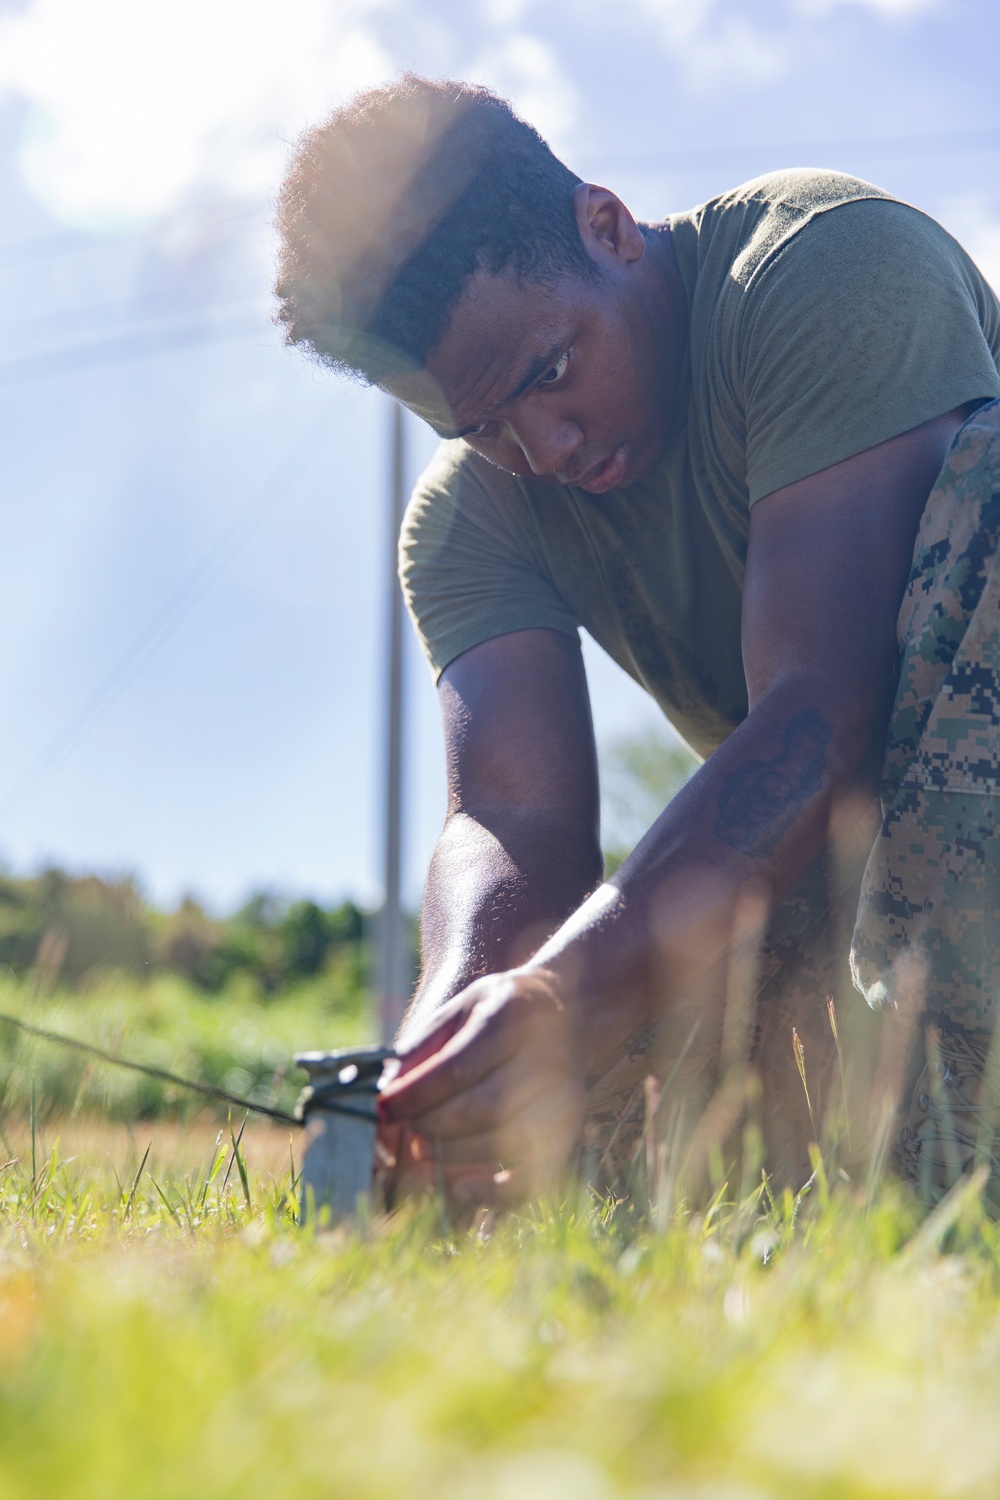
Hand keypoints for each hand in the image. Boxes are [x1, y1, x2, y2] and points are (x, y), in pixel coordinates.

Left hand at [377, 968, 584, 1205]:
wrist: (561, 1008)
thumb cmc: (495, 1013)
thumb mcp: (457, 1010)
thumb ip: (421, 1050)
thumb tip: (383, 1096)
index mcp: (510, 1015)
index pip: (459, 1068)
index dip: (415, 1096)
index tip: (382, 1108)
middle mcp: (546, 1056)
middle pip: (486, 1108)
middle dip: (433, 1126)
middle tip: (408, 1127)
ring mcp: (563, 1097)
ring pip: (507, 1142)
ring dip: (454, 1154)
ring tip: (425, 1146)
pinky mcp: (567, 1131)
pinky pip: (536, 1177)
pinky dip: (496, 1192)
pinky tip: (461, 1188)